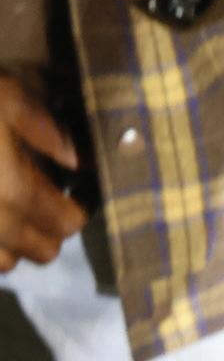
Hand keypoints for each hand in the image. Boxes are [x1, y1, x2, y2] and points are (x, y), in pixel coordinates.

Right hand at [0, 78, 85, 270]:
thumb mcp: (5, 96)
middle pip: (43, 252)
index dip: (78, 210)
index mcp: (14, 189)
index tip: (75, 191)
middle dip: (51, 229)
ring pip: (7, 264)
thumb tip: (79, 160)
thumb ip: (46, 129)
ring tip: (11, 212)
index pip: (66, 223)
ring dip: (18, 244)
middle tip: (46, 200)